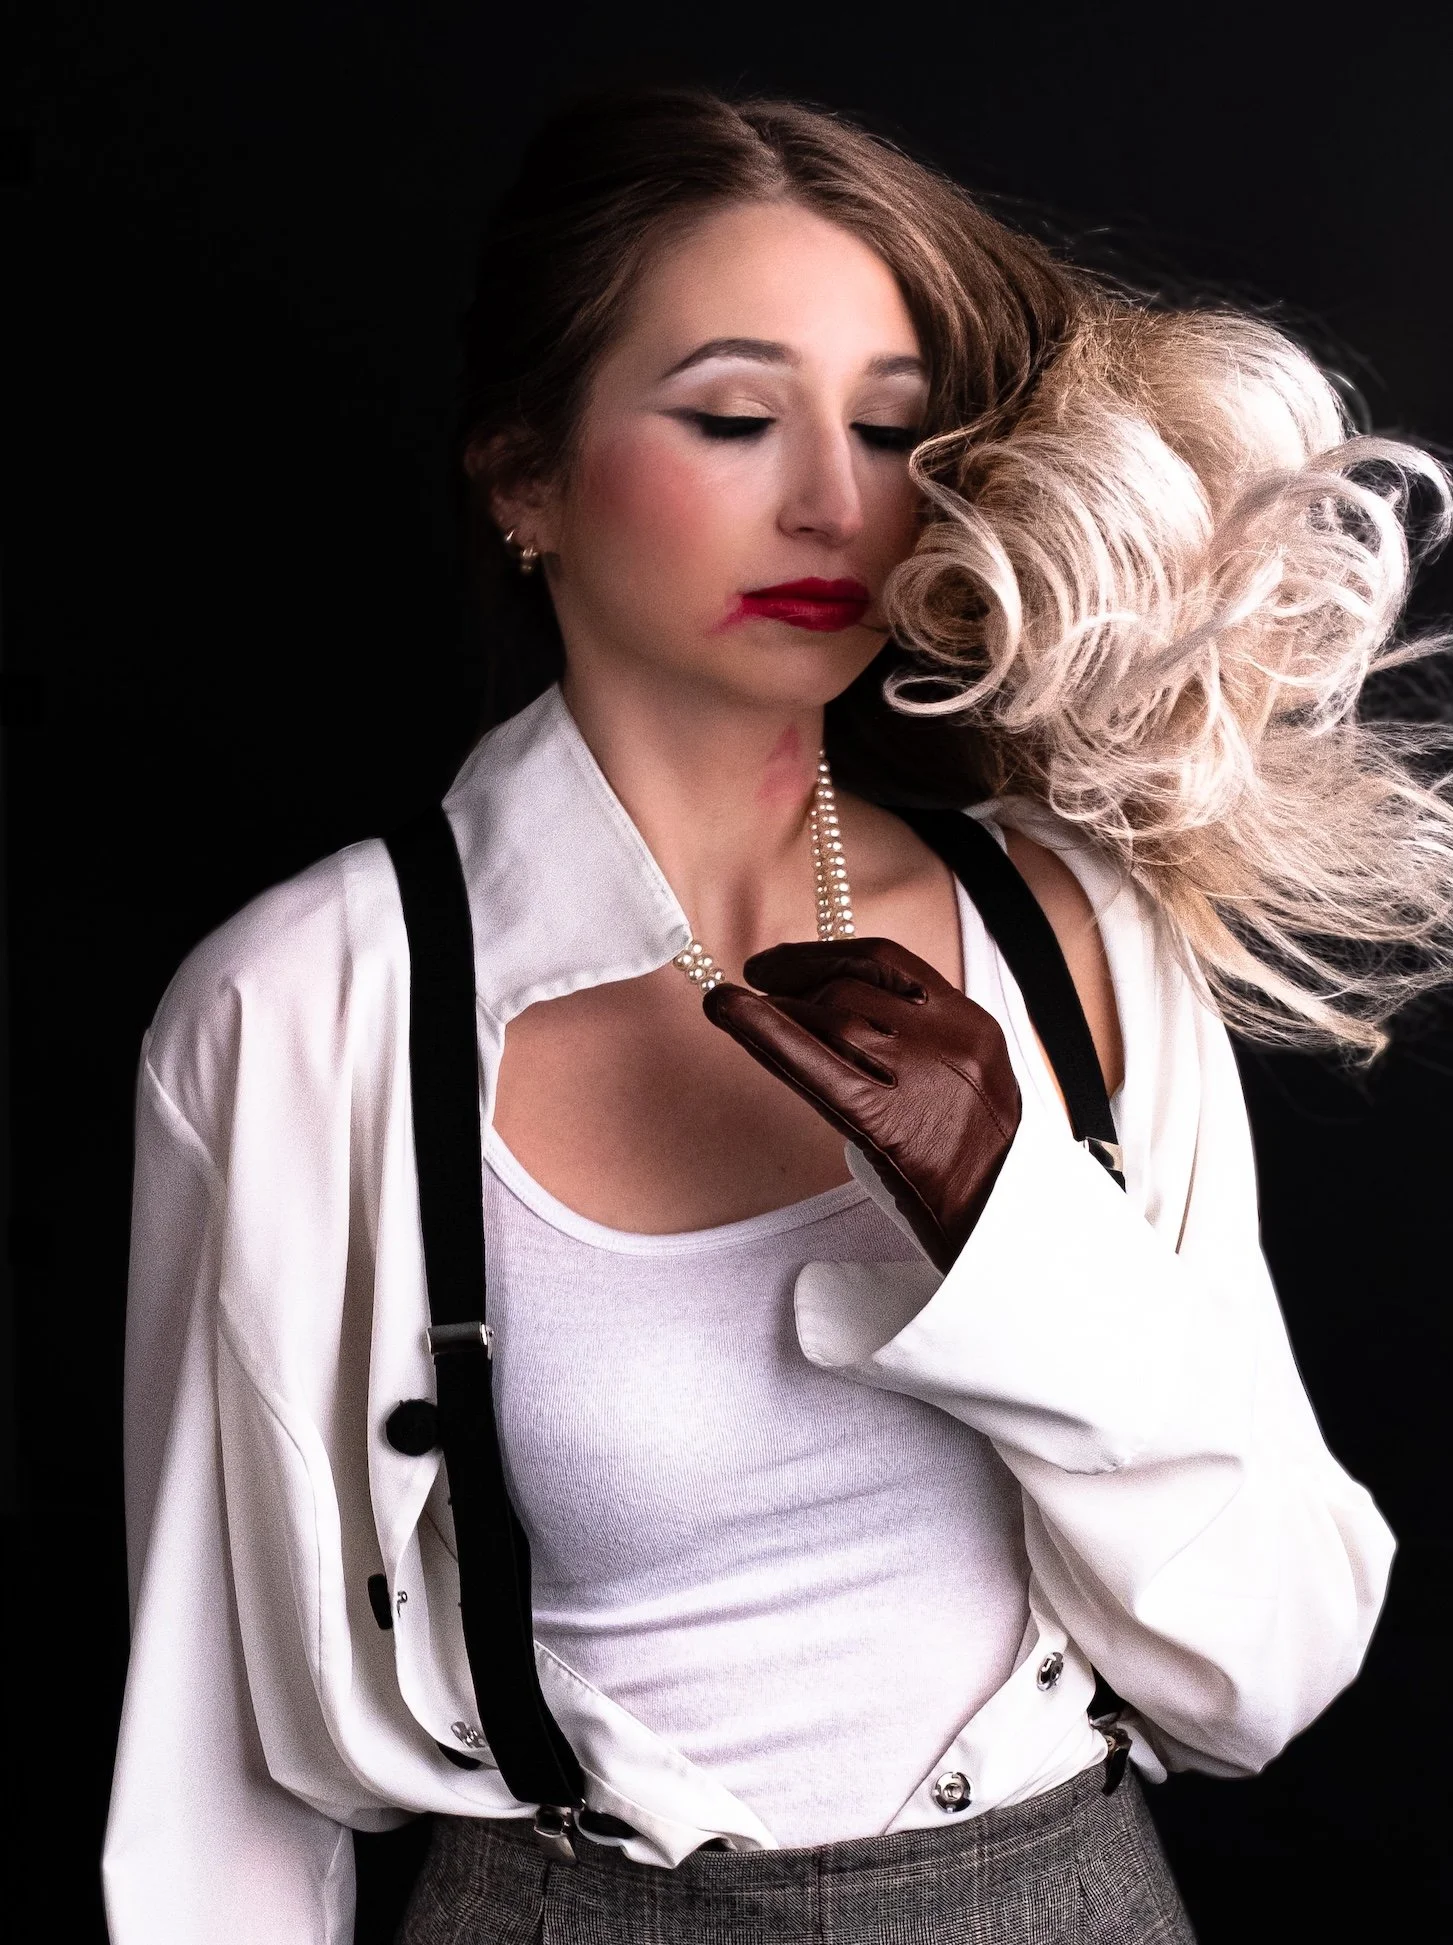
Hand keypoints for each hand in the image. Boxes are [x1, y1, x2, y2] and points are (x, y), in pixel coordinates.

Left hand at [703, 938, 1020, 1272]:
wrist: (1008, 1226)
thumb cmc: (983, 1164)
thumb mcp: (968, 1081)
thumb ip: (919, 1042)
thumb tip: (839, 1014)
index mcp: (970, 1022)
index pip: (887, 962)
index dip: (825, 954)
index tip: (785, 961)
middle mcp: (947, 1039)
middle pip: (850, 989)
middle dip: (794, 980)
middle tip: (756, 984)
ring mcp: (920, 1079)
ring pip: (830, 1018)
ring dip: (775, 1007)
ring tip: (740, 1007)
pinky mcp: (889, 1123)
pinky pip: (816, 1065)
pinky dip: (765, 1031)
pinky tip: (728, 1011)